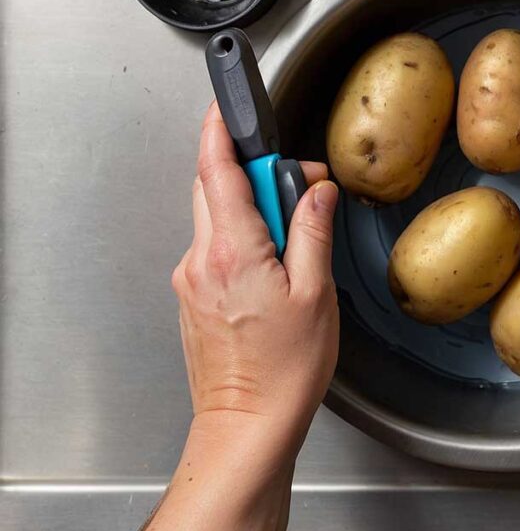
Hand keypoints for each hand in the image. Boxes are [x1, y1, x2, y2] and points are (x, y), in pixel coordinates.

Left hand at [171, 102, 339, 456]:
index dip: (222, 131)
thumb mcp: (315, 293)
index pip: (218, 170)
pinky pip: (215, 245)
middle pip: (215, 187)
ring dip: (252, 209)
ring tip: (293, 240)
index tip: (228, 106)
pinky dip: (243, 238)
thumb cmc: (284, 371)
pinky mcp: (193, 295)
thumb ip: (312, 231)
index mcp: (233, 251)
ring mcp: (191, 278)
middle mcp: (201, 259)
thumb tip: (317, 190)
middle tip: (297, 189)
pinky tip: (273, 268)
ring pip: (216, 216)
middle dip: (253, 173)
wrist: (246, 425)